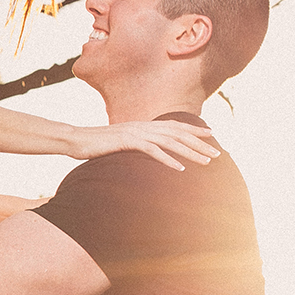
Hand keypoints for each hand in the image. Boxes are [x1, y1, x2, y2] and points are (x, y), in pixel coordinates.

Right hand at [70, 119, 220, 170]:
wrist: (76, 139)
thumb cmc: (96, 144)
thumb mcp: (120, 143)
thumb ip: (135, 143)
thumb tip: (146, 149)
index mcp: (143, 124)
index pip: (174, 125)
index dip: (194, 128)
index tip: (211, 134)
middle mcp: (143, 125)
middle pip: (178, 133)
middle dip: (200, 143)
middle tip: (217, 153)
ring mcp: (136, 132)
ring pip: (170, 142)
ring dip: (190, 153)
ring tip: (206, 162)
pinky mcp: (127, 141)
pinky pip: (152, 151)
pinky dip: (168, 160)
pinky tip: (180, 169)